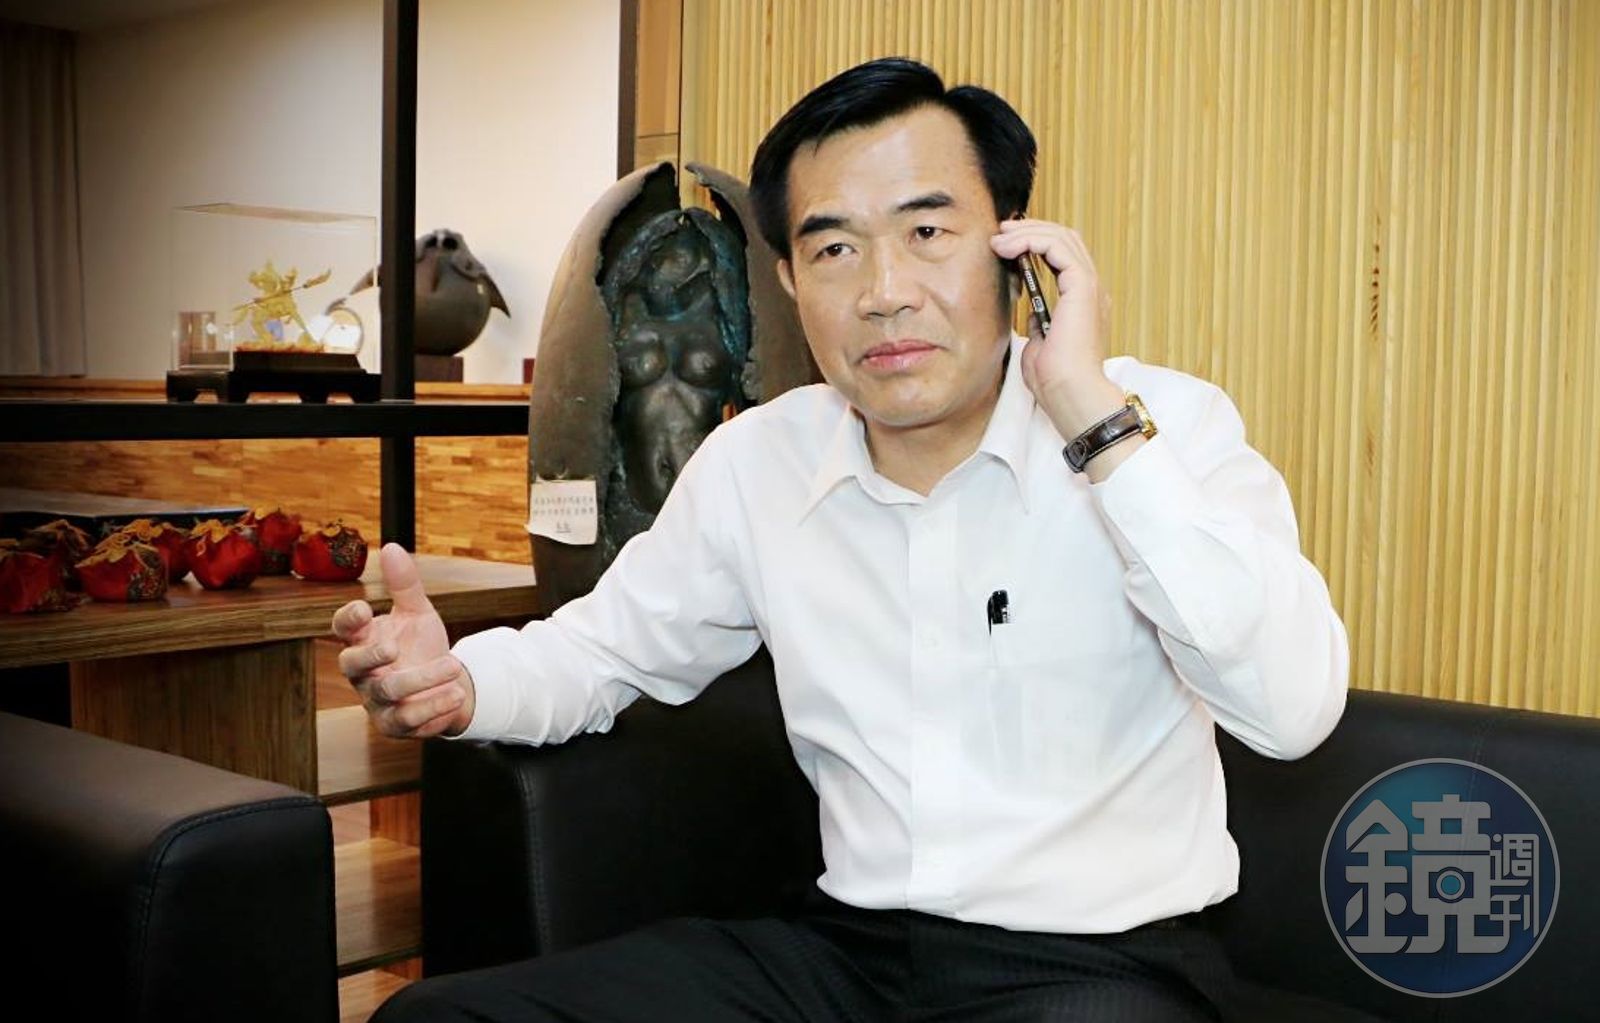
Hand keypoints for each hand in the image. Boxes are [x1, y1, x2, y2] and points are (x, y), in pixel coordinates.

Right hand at [332, 543, 474, 738]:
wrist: (447, 683)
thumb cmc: (421, 645)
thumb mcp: (417, 612)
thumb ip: (404, 585)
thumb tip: (391, 546)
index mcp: (363, 639)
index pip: (342, 628)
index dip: (348, 619)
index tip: (364, 608)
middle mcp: (363, 671)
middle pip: (351, 664)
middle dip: (371, 656)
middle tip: (395, 647)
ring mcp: (375, 699)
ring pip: (388, 691)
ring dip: (422, 679)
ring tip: (453, 666)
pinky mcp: (394, 724)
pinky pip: (408, 719)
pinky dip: (433, 707)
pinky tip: (456, 695)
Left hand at [990, 220, 1123, 437]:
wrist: (1071, 395)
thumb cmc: (1056, 381)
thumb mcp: (1041, 345)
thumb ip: (1040, 323)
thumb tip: (1033, 310)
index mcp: (1083, 303)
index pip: (1063, 257)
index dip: (1036, 243)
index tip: (1006, 244)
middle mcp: (1090, 291)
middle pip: (1065, 240)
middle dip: (1031, 230)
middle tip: (1001, 231)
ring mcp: (1089, 287)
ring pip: (1062, 238)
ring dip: (1028, 232)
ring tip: (1000, 236)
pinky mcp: (1083, 288)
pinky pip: (1058, 248)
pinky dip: (1032, 240)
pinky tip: (1008, 247)